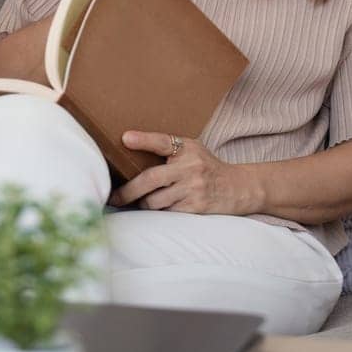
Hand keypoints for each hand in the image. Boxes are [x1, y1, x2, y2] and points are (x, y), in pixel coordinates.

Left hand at [110, 133, 257, 214]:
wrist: (237, 187)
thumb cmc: (206, 166)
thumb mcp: (192, 150)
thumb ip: (169, 150)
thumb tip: (129, 152)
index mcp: (187, 148)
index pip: (161, 142)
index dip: (143, 140)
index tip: (125, 138)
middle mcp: (190, 167)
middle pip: (150, 179)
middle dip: (128, 191)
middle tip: (114, 197)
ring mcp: (193, 189)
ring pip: (155, 201)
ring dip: (143, 204)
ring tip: (138, 203)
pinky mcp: (195, 208)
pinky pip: (166, 213)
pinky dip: (158, 213)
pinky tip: (158, 210)